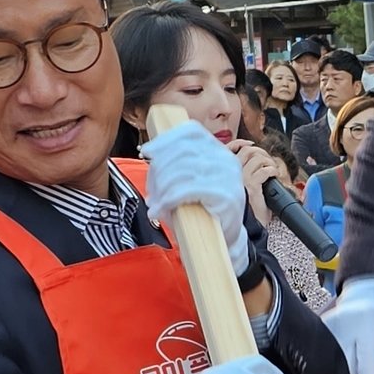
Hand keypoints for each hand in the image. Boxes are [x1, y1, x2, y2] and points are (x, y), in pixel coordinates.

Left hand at [142, 123, 250, 275]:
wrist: (226, 240)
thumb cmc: (205, 211)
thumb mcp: (192, 181)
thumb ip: (177, 165)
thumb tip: (149, 155)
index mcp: (218, 150)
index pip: (191, 132)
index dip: (166, 140)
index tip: (146, 152)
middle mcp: (225, 159)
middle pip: (183, 151)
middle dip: (159, 171)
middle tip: (150, 193)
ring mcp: (227, 176)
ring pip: (182, 170)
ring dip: (162, 188)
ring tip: (155, 205)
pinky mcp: (225, 195)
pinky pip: (188, 190)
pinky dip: (169, 199)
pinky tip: (161, 209)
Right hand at [227, 137, 276, 227]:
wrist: (249, 226)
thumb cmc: (246, 208)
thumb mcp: (242, 187)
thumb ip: (243, 173)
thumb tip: (255, 160)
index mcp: (227, 172)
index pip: (229, 149)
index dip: (241, 143)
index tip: (250, 144)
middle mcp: (232, 173)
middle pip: (247, 150)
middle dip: (261, 152)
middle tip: (268, 161)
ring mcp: (241, 179)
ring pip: (257, 158)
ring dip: (268, 161)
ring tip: (272, 169)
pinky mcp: (252, 186)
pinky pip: (264, 170)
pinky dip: (272, 170)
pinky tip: (274, 175)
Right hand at [328, 274, 373, 373]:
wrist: (369, 299)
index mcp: (368, 323)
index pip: (366, 359)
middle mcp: (344, 324)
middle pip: (346, 368)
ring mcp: (328, 328)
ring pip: (334, 368)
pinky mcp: (319, 332)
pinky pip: (326, 362)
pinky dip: (338, 372)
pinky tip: (349, 367)